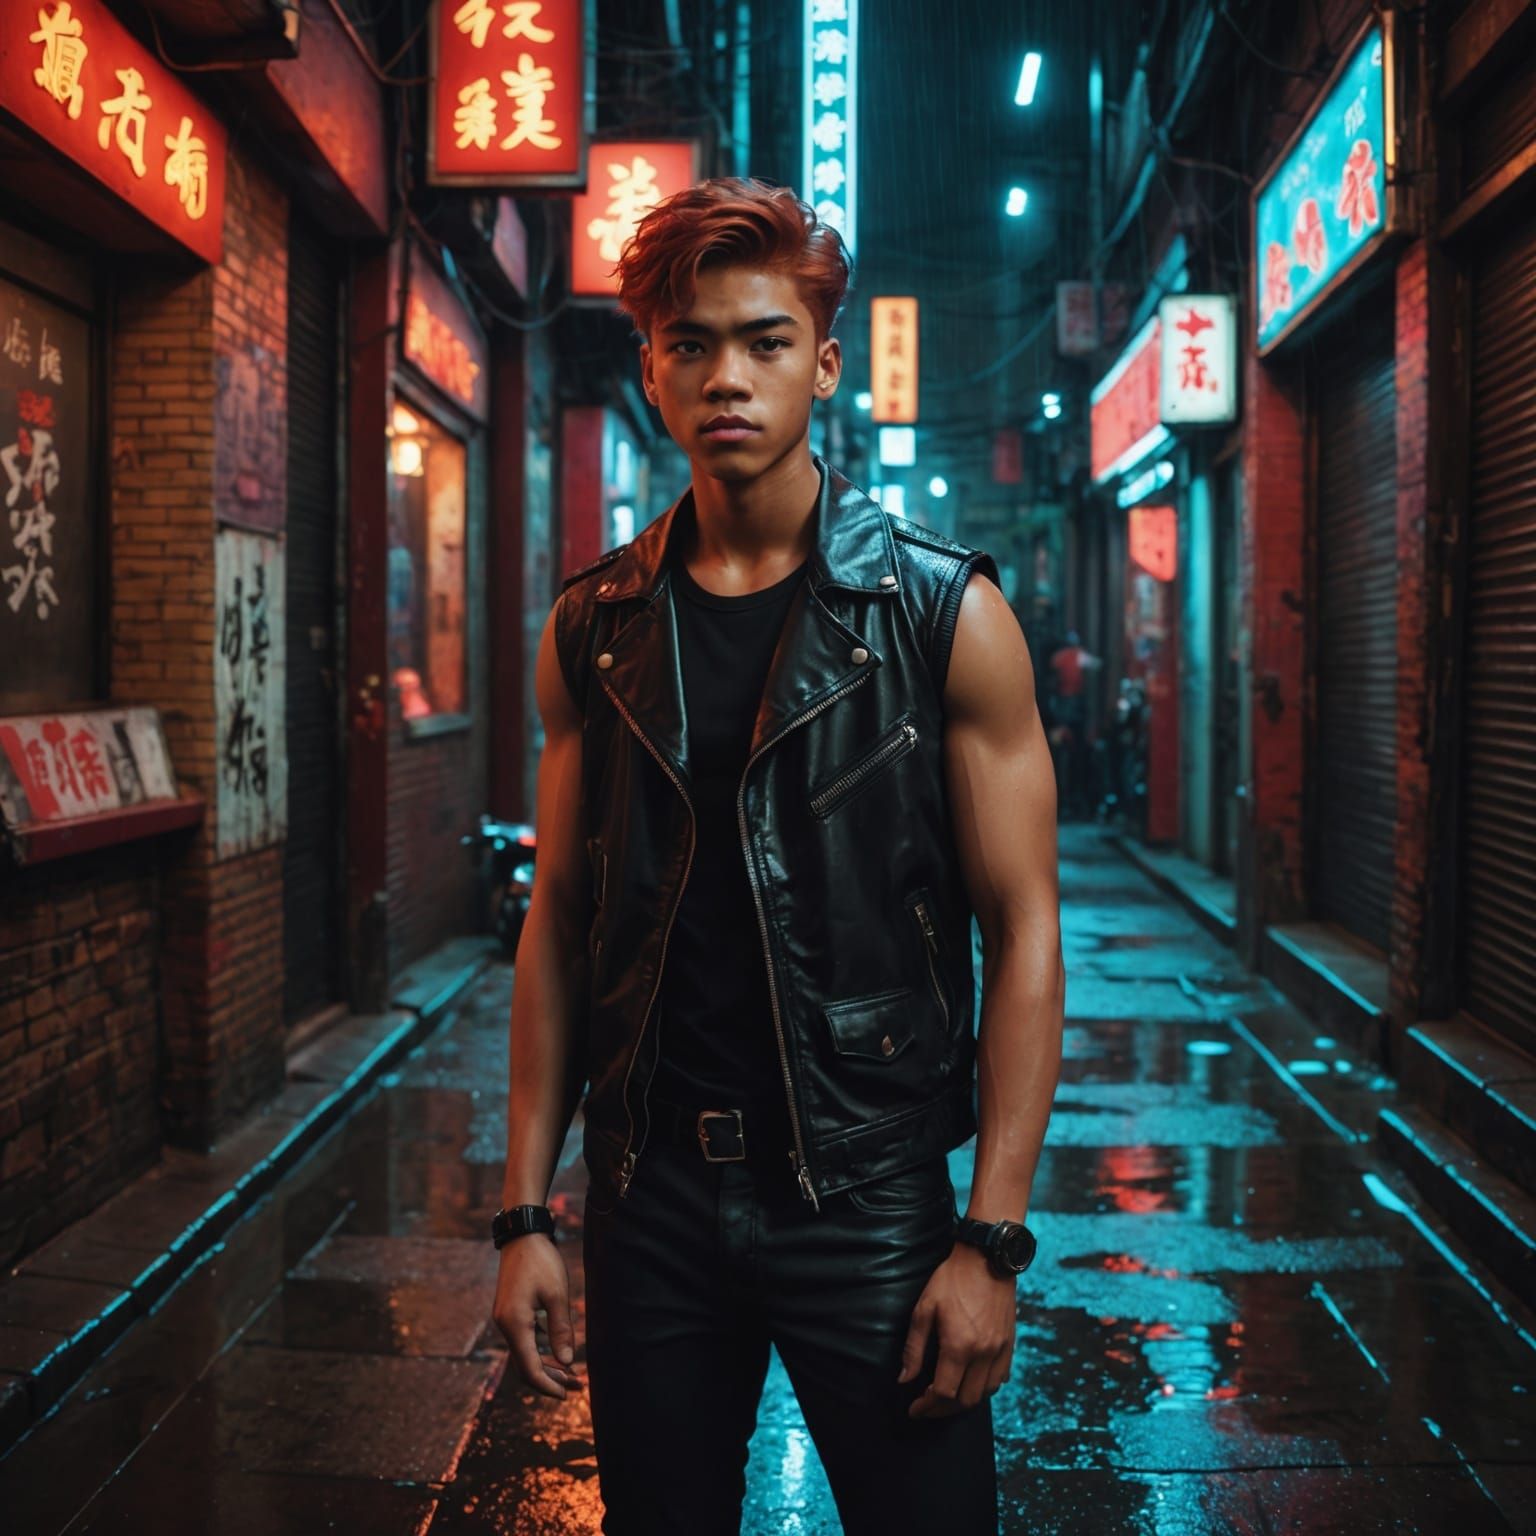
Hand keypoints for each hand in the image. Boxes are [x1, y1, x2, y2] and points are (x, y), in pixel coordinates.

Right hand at [491, 1233, 584, 1399]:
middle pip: (525, 1366)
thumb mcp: (557, 1294)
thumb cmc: (541, 1261)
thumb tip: (566, 1362)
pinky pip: (524, 1339)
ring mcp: (506, 1318)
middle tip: (576, 1387)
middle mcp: (505, 1325)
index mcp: (515, 1324)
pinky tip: (558, 1350)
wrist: (522, 1234)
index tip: (567, 1395)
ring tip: (572, 1373)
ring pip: (525, 1353)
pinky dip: (541, 1349)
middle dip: (550, 1379)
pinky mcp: (510, 1311)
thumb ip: (561, 1330)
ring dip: (547, 1365)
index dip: (548, 1386)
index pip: (529, 1369)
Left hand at [898, 1242, 1014, 1417]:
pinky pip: (1000, 1379)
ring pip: (985, 1394)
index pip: (943, 1394)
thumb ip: (914, 1348)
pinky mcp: (1009, 1344)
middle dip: (943, 1411)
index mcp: (960, 1346)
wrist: (986, 1257)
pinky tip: (971, 1382)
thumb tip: (904, 1379)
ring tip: (946, 1398)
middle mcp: (983, 1354)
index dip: (927, 1407)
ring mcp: (1000, 1350)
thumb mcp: (924, 1308)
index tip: (914, 1409)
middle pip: (965, 1400)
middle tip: (927, 1408)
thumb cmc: (951, 1279)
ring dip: (964, 1402)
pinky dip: (984, 1388)